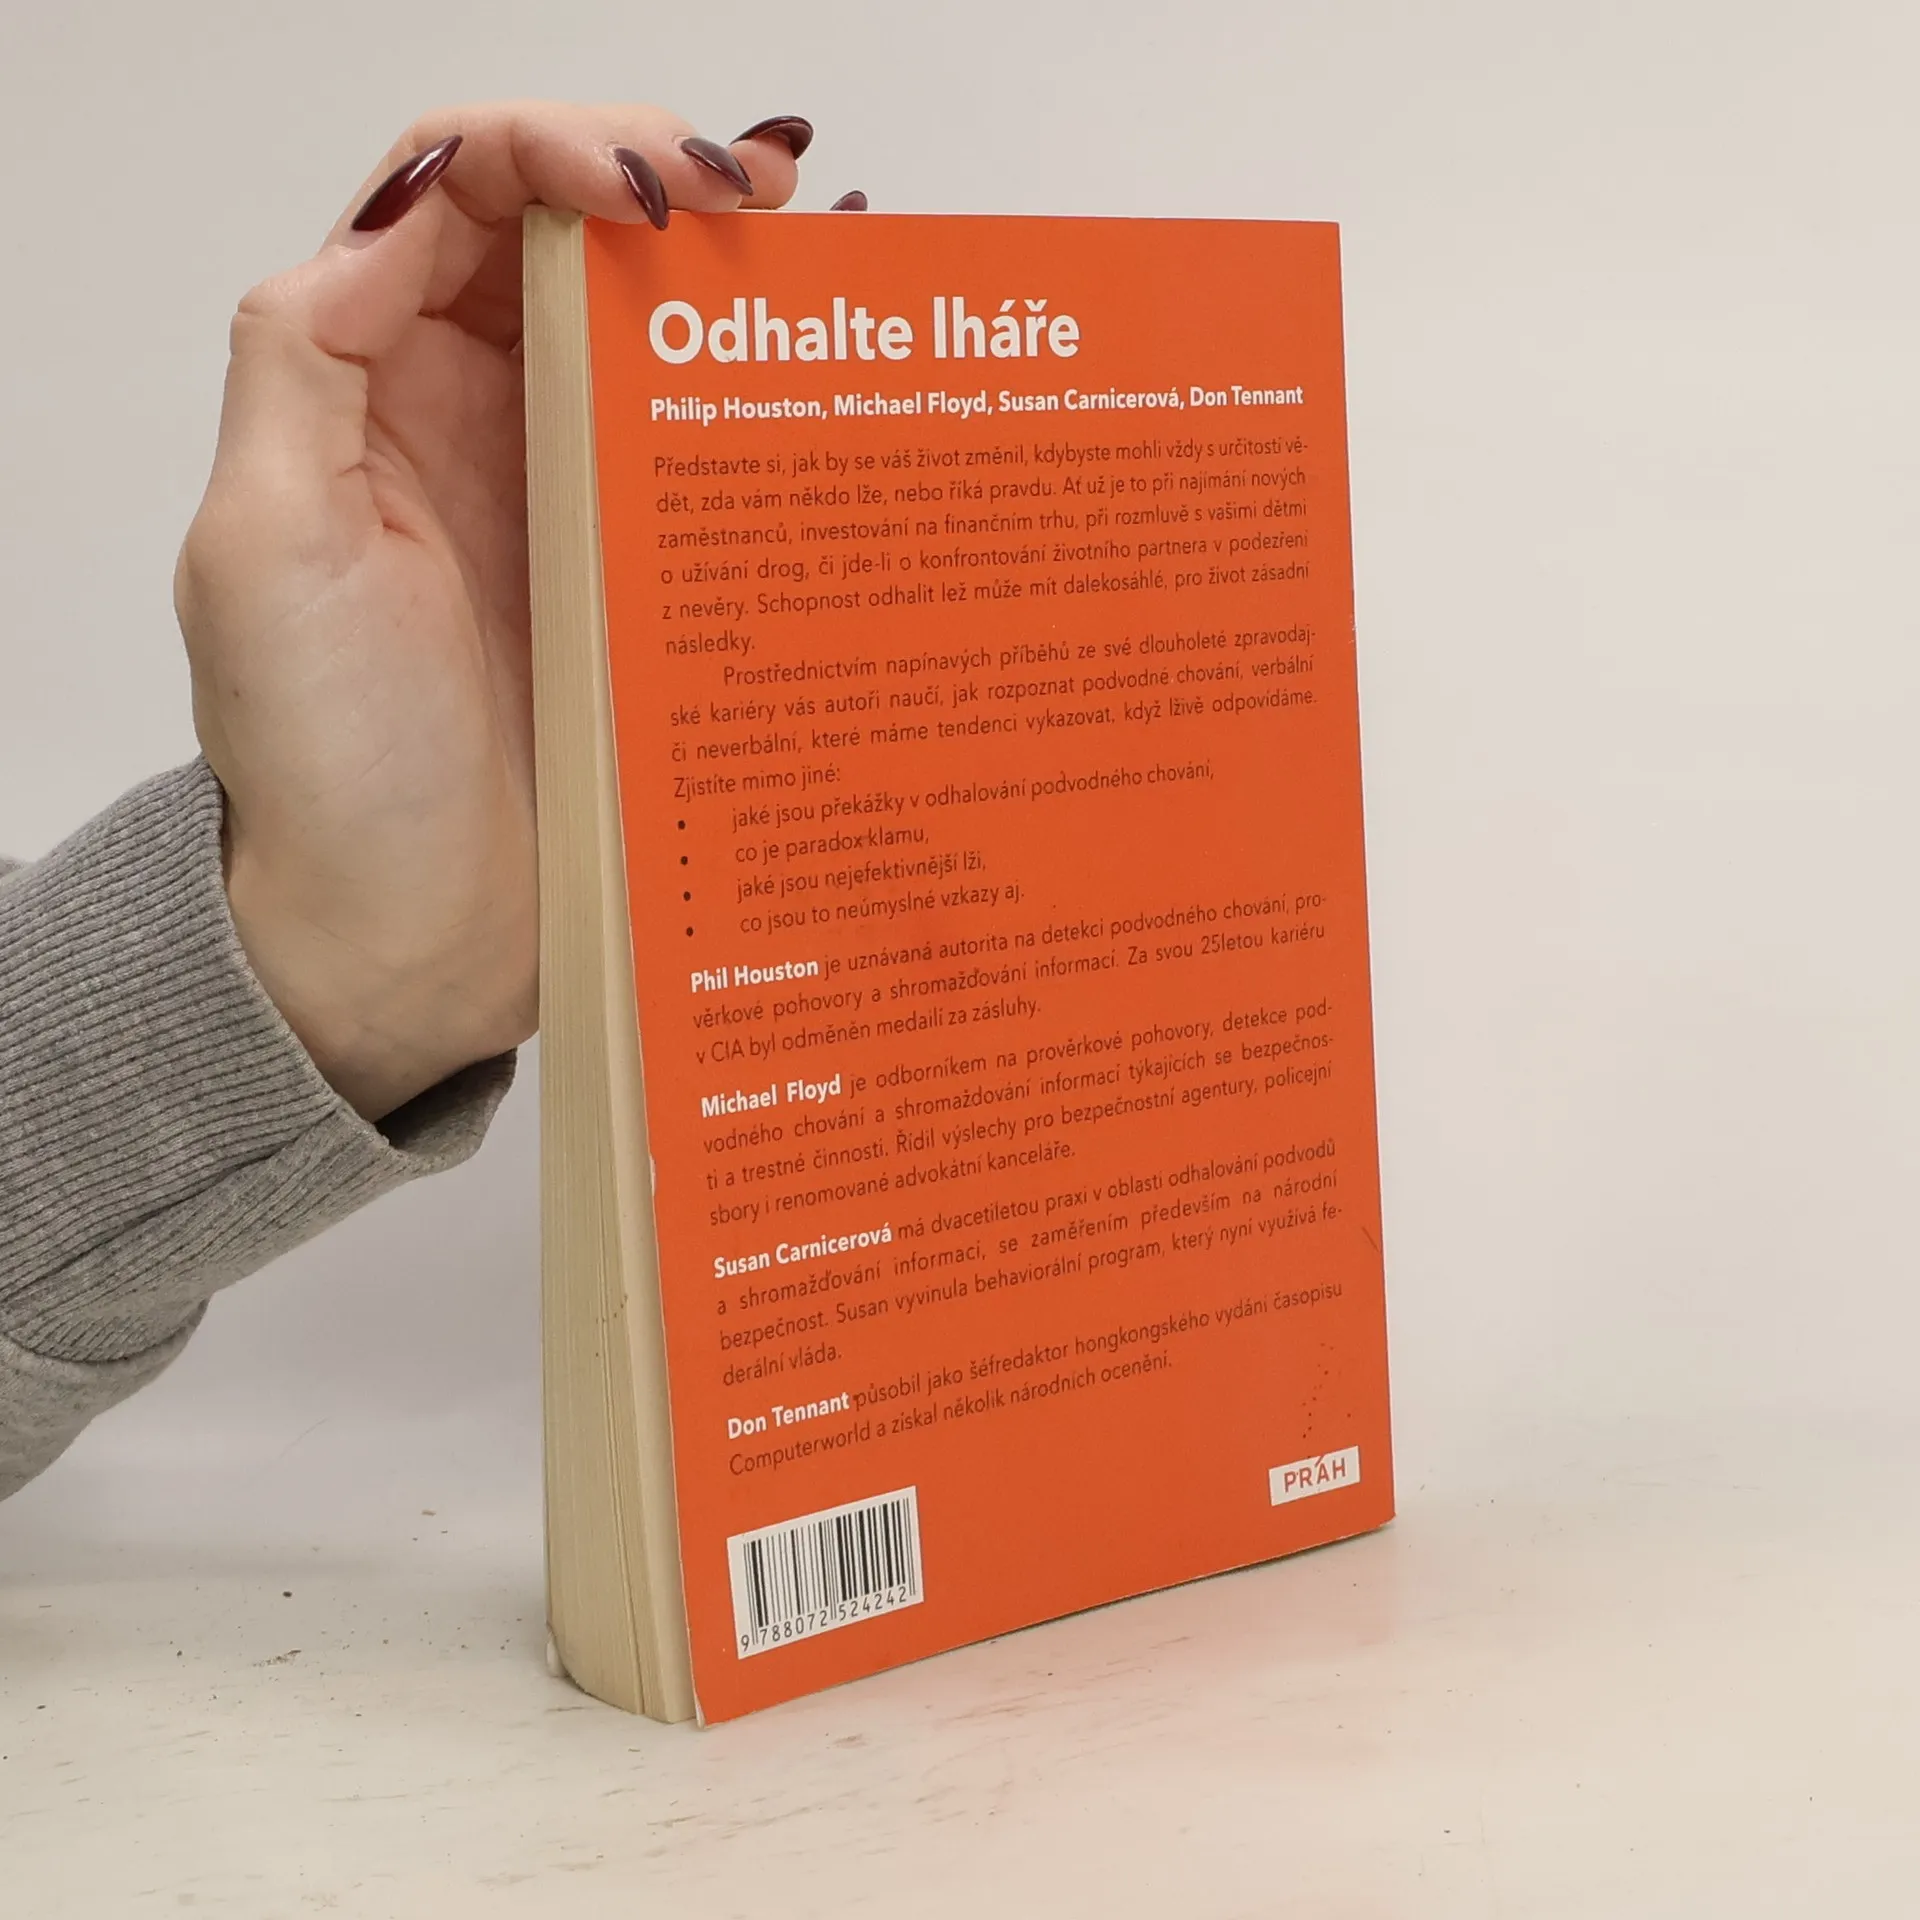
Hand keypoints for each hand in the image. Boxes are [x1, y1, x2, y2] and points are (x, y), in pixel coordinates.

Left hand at [175, 103, 810, 1118]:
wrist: (408, 936)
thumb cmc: (328, 766)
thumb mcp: (263, 552)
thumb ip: (307, 358)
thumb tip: (406, 207)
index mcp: (374, 387)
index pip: (458, 198)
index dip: (555, 147)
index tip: (656, 188)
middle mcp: (480, 422)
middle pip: (574, 247)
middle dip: (670, 186)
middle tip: (775, 200)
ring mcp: (573, 501)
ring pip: (654, 342)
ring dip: (734, 283)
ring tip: (831, 254)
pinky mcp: (646, 585)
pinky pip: (706, 464)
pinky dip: (769, 409)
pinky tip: (835, 385)